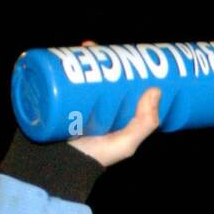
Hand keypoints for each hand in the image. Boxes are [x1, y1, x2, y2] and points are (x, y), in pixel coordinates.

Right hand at [66, 41, 161, 166]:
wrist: (60, 166)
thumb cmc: (96, 157)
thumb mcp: (126, 142)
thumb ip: (143, 123)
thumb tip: (156, 90)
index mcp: (113, 113)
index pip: (120, 85)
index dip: (123, 68)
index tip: (127, 53)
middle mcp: (95, 106)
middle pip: (99, 75)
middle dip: (100, 58)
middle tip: (100, 47)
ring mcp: (75, 103)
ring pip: (80, 74)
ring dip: (82, 57)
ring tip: (87, 47)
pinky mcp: (57, 102)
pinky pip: (60, 80)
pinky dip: (61, 66)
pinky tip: (65, 54)